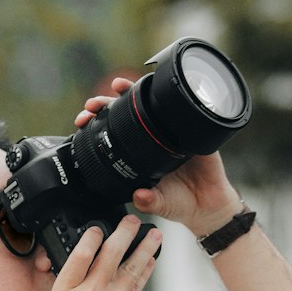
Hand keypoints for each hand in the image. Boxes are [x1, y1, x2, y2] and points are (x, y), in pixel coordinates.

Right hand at [49, 213, 161, 290]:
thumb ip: (72, 287)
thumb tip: (88, 262)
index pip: (80, 254)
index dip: (91, 235)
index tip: (99, 227)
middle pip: (110, 253)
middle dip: (124, 232)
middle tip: (132, 219)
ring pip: (132, 266)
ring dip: (145, 246)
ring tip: (154, 233)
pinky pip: (140, 285)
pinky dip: (146, 269)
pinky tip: (151, 260)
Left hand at [74, 80, 243, 235]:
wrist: (209, 205)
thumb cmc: (180, 203)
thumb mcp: (161, 205)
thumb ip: (149, 201)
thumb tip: (139, 196)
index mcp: (137, 154)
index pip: (112, 133)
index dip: (97, 124)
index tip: (83, 120)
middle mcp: (151, 140)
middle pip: (124, 113)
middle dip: (106, 103)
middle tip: (94, 104)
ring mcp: (170, 133)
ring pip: (148, 105)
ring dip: (132, 91)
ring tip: (119, 85)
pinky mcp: (191, 132)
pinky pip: (180, 112)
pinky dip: (169, 100)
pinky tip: (159, 90)